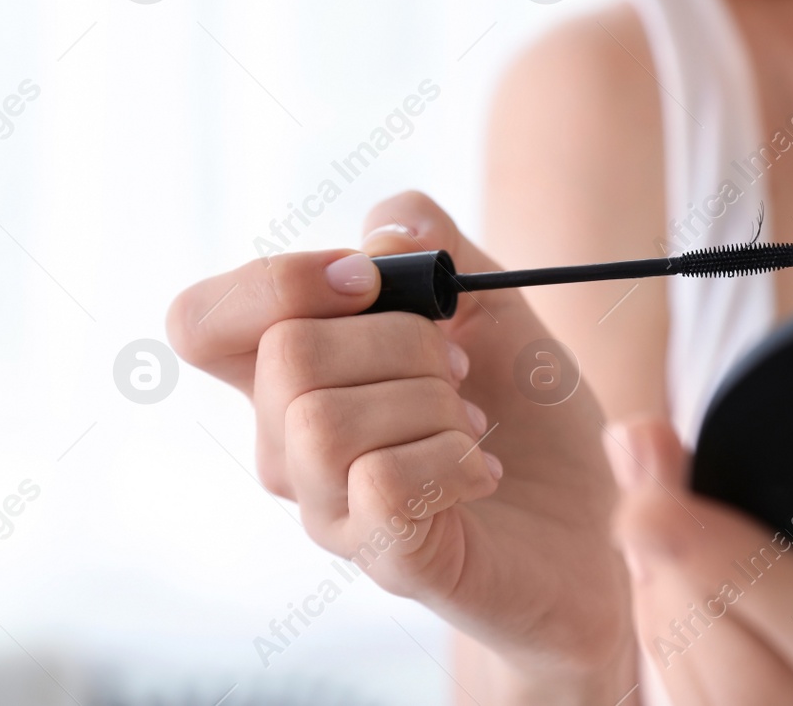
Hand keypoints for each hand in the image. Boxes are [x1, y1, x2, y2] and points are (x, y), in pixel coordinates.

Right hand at [167, 192, 629, 685]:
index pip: (198, 323)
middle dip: (397, 337)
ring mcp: (330, 511)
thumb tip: (383, 233)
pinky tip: (483, 470)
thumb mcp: (487, 297)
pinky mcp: (386, 560)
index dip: (273, 282)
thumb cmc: (523, 412)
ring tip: (472, 423)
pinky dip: (452, 458)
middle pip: (283, 355)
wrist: (593, 516)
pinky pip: (383, 485)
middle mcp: (289, 447)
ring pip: (323, 423)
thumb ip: (428, 242)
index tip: (369, 280)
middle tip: (457, 366)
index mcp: (294, 374)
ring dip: (428, 402)